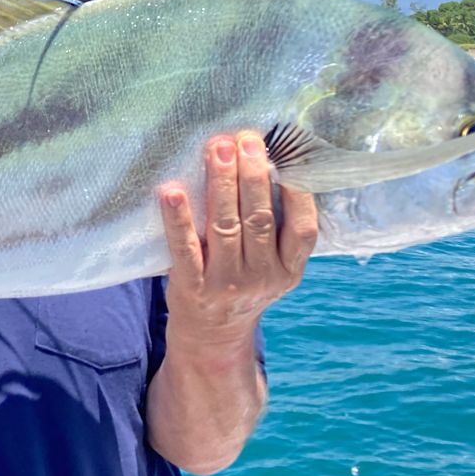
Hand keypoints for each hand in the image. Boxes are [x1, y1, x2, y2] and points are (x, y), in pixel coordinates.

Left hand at [158, 131, 318, 352]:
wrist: (212, 336)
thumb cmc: (244, 284)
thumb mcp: (274, 266)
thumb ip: (278, 228)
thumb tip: (270, 162)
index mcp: (289, 269)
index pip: (302, 227)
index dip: (296, 189)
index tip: (284, 152)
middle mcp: (262, 277)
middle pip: (260, 219)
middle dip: (253, 175)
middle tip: (246, 139)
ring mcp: (226, 284)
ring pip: (226, 227)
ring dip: (222, 184)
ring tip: (217, 148)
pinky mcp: (191, 287)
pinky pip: (185, 248)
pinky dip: (178, 218)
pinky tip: (172, 191)